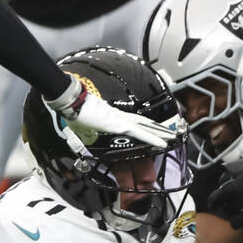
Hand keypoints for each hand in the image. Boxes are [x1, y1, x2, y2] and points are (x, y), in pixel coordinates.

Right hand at [46, 75, 176, 149]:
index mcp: (112, 116)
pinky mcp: (120, 125)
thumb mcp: (83, 127)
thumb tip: (88, 138)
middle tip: (170, 133)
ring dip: (159, 133)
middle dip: (157, 129)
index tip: (153, 130)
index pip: (133, 123)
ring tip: (172, 137)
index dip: (144, 127)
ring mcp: (121, 120)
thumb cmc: (73, 112)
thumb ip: (89, 133)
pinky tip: (162, 142)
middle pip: (143, 124)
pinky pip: (140, 133)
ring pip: (145, 128)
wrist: (71, 101)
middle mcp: (120, 117)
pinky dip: (152, 138)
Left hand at [207, 157, 242, 231]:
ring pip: (238, 224)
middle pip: (226, 213)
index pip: (215, 200)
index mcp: (235, 191)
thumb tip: (223, 177)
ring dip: (239, 218)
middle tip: (231, 204)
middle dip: (227, 208)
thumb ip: (232, 171)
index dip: (213, 201)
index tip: (215, 202)